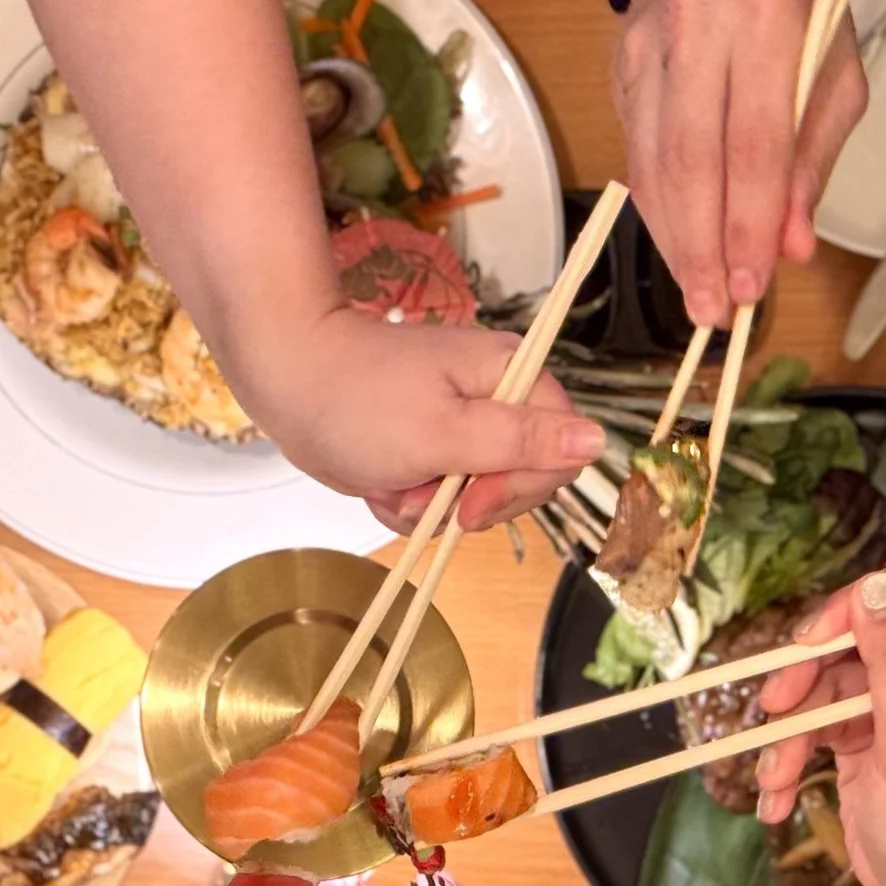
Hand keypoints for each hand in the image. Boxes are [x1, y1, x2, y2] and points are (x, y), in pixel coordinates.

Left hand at [231, 305, 604, 533]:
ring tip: (393, 482)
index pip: (560, 452)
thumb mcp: (446, 431)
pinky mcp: (432, 448)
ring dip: (431, 506)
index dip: (519, 488)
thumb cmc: (357, 399)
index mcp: (512, 379)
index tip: (468, 502)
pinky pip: (441, 497)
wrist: (287, 383)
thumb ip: (523, 442)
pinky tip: (382, 483)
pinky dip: (409, 502)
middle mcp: (496, 399)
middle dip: (468, 501)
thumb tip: (599, 441)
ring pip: (477, 497)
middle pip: (523, 480)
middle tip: (422, 491)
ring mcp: (463, 425)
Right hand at [614, 0, 869, 326]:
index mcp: (767, 18)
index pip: (755, 145)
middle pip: (692, 163)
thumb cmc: (789, 0)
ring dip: (674, 241)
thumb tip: (792, 243)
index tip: (753, 286)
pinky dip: (657, 211)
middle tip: (713, 311)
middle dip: (703, 249)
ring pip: (653, 165)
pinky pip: (635, 156)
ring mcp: (649, 48)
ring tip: (696, 292)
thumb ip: (815, 156)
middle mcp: (699, 27)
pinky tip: (678, 245)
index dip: (750, 225)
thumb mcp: (834, 64)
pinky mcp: (621, 69)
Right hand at [752, 558, 885, 885]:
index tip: (814, 644)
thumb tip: (875, 585)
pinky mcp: (864, 729)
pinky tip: (776, 795)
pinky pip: (814, 719)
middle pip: (855, 632)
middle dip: (809, 672)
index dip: (857, 606)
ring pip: (824, 678)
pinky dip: (790, 754)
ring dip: (791, 729)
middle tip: (775, 703)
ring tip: (774, 777)